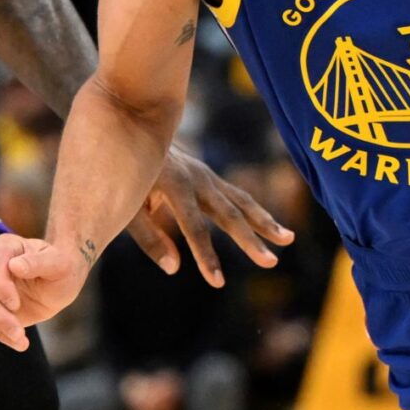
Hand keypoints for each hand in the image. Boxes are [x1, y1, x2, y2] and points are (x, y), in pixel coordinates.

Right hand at [0, 232, 88, 352]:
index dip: (1, 286)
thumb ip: (39, 262)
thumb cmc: (61, 267)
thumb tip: (14, 266)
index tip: (15, 305)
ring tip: (21, 343)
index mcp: (5, 247)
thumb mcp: (59, 263)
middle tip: (20, 334)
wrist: (61, 281)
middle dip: (0, 316)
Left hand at [126, 146, 293, 285]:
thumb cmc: (121, 172)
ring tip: (289, 240)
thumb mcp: (126, 205)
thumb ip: (149, 238)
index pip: (194, 228)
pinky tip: (272, 228)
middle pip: (229, 214)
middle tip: (271, 263)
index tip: (218, 283)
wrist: (130, 126)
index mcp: (173, 184)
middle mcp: (196, 179)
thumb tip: (175, 268)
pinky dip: (256, 213)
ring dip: (266, 222)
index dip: (206, 256)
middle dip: (250, 241)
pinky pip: (237, 197)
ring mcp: (206, 176)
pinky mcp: (210, 178)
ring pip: (242, 202)